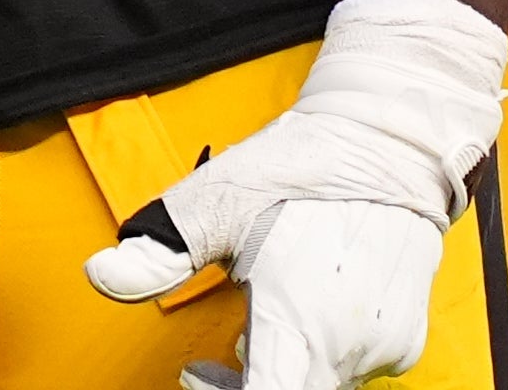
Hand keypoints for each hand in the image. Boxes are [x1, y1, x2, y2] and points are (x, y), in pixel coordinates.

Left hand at [85, 0, 502, 389]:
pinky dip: (320, 348)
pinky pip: (352, 364)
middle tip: (228, 338)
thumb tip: (101, 274)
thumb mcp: (218, 201)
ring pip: (320, 382)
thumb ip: (161, 251)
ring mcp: (384, 346)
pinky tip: (307, 302)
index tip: (196, 373)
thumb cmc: (304, 168)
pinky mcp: (405, 338)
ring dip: (284, 360)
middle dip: (249, 381)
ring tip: (269, 300)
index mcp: (300, 324)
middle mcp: (349, 347)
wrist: (391, 141)